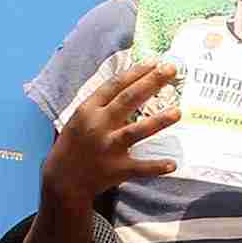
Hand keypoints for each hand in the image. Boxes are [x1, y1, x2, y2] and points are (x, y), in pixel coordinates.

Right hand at [41, 58, 179, 215]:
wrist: (63, 179)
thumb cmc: (75, 144)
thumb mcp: (80, 118)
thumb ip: (102, 103)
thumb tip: (129, 83)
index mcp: (89, 110)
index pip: (114, 85)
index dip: (135, 73)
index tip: (154, 62)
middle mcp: (98, 125)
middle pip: (128, 99)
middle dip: (151, 83)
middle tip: (170, 70)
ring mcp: (108, 147)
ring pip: (136, 131)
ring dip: (158, 121)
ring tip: (178, 112)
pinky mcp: (116, 169)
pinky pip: (140, 167)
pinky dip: (156, 167)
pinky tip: (172, 164)